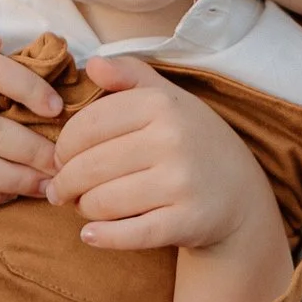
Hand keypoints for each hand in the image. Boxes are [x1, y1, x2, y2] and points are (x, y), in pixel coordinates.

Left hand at [46, 58, 283, 256]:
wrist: (241, 195)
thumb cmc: (193, 141)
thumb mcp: (169, 99)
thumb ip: (129, 75)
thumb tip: (90, 64)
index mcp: (161, 104)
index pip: (87, 125)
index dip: (64, 146)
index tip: (60, 159)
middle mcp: (172, 139)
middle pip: (89, 166)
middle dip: (65, 182)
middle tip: (60, 190)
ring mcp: (181, 182)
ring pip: (102, 201)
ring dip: (82, 209)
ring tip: (82, 206)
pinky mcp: (186, 221)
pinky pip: (128, 234)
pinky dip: (101, 237)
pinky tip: (90, 234)